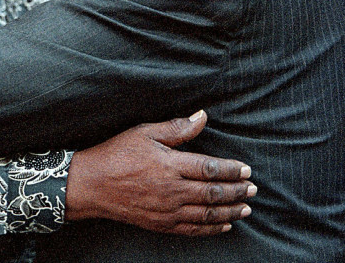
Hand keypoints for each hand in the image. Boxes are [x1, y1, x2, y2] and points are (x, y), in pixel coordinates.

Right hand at [65, 110, 255, 235]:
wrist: (91, 184)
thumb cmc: (116, 154)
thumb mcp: (144, 133)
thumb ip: (176, 128)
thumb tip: (202, 116)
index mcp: (170, 165)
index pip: (210, 168)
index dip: (231, 170)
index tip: (246, 170)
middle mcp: (172, 190)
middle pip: (213, 193)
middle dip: (236, 191)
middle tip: (253, 189)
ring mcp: (167, 211)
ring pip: (207, 214)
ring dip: (230, 211)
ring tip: (246, 208)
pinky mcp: (160, 224)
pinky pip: (193, 229)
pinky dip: (212, 228)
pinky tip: (224, 224)